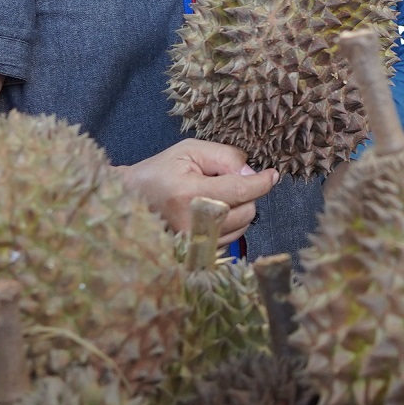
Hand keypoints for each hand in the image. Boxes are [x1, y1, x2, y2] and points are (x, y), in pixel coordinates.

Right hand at [118, 139, 277, 238]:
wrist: (130, 200)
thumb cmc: (160, 172)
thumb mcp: (189, 151)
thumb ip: (224, 157)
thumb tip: (251, 171)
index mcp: (189, 194)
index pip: (239, 191)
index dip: (261, 182)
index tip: (273, 175)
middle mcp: (193, 223)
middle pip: (246, 211)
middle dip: (248, 194)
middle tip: (228, 181)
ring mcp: (195, 242)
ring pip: (242, 226)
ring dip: (240, 209)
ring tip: (217, 196)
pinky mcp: (196, 253)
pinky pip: (232, 238)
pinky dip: (231, 224)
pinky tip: (215, 212)